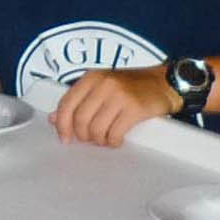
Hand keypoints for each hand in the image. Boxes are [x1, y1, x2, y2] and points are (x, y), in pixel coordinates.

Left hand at [51, 66, 178, 148]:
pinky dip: (113, 142)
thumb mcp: (102, 86)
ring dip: (99, 140)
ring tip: (105, 139)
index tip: (65, 138)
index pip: (66, 103)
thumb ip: (79, 100)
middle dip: (82, 135)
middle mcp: (103, 84)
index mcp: (92, 77)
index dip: (62, 124)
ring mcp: (119, 95)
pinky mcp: (134, 108)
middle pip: (80, 119)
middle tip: (90, 140)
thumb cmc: (132, 86)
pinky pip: (114, 133)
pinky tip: (116, 140)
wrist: (165, 83)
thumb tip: (54, 119)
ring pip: (96, 129)